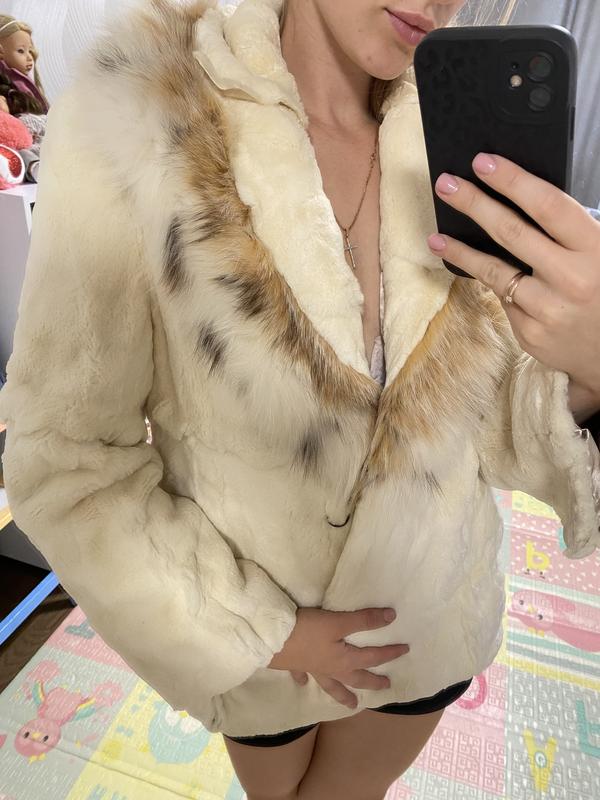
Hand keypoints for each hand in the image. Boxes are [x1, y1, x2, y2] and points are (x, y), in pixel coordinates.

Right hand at [268, 607, 409, 708]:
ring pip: (332, 685)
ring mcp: (312, 669)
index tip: (405, 650)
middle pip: (355, 678)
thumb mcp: (338, 622)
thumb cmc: (307, 630)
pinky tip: (303, 684)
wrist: (272, 641)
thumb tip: (392, 617)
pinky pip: (303, 676)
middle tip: (385, 687)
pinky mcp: (295, 665)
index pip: (372, 657)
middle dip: (371, 682)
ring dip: (342, 694)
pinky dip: (304, 680)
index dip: (390, 652)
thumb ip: (364, 620)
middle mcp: (331, 669)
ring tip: (351, 705)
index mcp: (344, 660)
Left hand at [427, 153, 599, 400]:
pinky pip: (505, 300)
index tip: (483, 162)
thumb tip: (521, 198)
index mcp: (595, 249)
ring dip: (461, 251)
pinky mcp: (531, 334)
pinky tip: (482, 276)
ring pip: (495, 272)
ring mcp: (548, 310)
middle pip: (511, 233)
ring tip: (437, 237)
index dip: (513, 181)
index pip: (548, 205)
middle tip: (446, 185)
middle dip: (474, 204)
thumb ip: (573, 231)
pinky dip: (496, 285)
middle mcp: (571, 279)